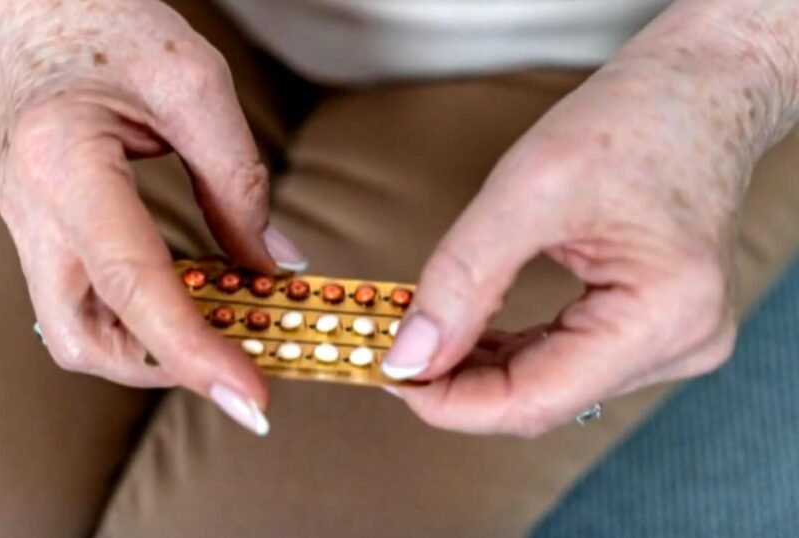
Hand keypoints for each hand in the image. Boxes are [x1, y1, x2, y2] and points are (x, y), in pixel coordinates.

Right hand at [0, 0, 306, 434]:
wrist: (41, 9)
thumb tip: (274, 267)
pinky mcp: (41, 232)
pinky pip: (83, 301)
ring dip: (150, 349)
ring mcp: (25, 226)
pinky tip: (190, 299)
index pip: (130, 284)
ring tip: (221, 332)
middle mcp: (30, 209)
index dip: (193, 350)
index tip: (250, 397)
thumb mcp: (194, 83)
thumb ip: (238, 181)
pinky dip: (138, 319)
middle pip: (81, 338)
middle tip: (237, 366)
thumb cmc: (110, 25)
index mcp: (64, 163)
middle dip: (163, 367)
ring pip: (76, 332)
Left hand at [382, 1, 798, 435]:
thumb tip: (410, 355)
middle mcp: (680, 344)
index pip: (536, 401)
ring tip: (418, 338)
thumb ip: (463, 279)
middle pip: (541, 400)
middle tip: (389, 349)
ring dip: (478, 370)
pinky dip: (509, 352)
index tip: (387, 374)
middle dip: (457, 384)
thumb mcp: (527, 189)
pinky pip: (565, 362)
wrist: (700, 87)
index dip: (451, 402)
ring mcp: (672, 341)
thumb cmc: (631, 120)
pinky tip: (465, 334)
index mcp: (665, 316)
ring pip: (549, 386)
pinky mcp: (653, 328)